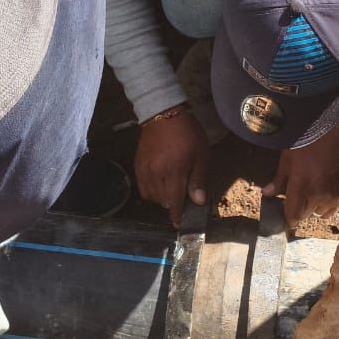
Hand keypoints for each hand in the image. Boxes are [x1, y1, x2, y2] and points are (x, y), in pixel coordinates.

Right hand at [135, 111, 207, 227]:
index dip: (177, 216)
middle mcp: (156, 174)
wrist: (164, 113)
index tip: (179, 224)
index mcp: (174, 171)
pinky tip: (160, 184)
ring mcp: (145, 170)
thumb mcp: (201, 154)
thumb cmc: (188, 133)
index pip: (174, 202)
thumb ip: (198, 179)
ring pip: (152, 196)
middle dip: (173, 204)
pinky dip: (151, 191)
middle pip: (163, 201)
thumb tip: (198, 201)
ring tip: (171, 189)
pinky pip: (142, 188)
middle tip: (182, 198)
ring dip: (162, 198)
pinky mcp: (138, 165)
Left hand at [261, 124, 338, 227]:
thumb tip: (267, 193)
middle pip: (304, 216)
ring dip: (312, 207)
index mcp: (302, 185)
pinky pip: (332, 209)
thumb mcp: (290, 156)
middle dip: (297, 209)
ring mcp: (333, 196)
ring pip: (318, 214)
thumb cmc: (313, 139)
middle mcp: (318, 195)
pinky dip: (325, 205)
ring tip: (309, 191)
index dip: (286, 217)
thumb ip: (279, 179)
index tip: (282, 210)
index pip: (292, 215)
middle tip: (294, 194)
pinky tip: (321, 191)